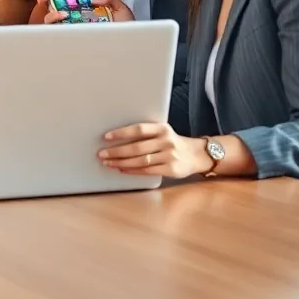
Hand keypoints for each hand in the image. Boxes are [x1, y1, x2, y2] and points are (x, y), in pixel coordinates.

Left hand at [97, 122, 211, 178]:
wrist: (197, 155)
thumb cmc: (173, 143)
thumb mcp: (163, 133)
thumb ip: (146, 134)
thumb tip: (118, 139)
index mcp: (162, 128)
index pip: (139, 129)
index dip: (122, 133)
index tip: (106, 136)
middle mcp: (166, 141)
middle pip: (137, 147)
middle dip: (116, 151)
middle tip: (102, 153)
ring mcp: (169, 156)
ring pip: (140, 160)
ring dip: (121, 162)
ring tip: (108, 162)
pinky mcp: (170, 169)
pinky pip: (147, 170)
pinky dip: (132, 170)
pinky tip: (122, 169)